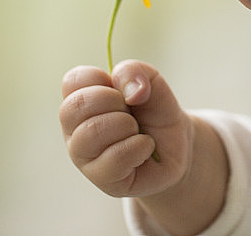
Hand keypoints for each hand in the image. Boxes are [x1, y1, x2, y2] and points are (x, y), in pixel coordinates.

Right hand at [59, 60, 190, 197]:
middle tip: (131, 112)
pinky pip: (115, 157)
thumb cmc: (156, 113)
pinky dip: (139, 146)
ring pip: (92, 132)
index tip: (121, 90)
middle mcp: (75, 128)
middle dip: (114, 101)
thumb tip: (131, 92)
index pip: (73, 80)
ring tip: (137, 131)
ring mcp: (84, 156)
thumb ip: (137, 73)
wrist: (177, 146)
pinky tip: (144, 148)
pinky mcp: (101, 178)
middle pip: (76, 105)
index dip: (103, 80)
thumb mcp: (153, 84)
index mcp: (82, 100)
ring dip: (127, 125)